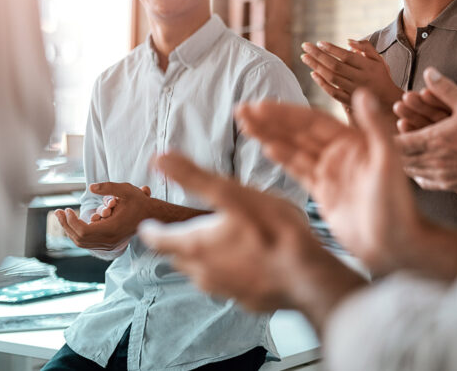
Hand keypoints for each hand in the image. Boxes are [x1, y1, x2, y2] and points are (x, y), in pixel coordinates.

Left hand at [55, 182, 154, 250]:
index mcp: (111, 229)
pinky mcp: (109, 245)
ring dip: (70, 230)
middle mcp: (108, 241)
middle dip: (66, 225)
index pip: (83, 231)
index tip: (66, 209)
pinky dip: (78, 233)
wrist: (153, 216)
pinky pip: (88, 242)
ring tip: (64, 217)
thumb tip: (90, 187)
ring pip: (82, 243)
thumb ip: (108, 188)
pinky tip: (75, 222)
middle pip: (79, 239)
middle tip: (58, 213)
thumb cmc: (140, 203)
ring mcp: (109, 245)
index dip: (71, 221)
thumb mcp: (126, 190)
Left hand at [139, 152, 365, 329]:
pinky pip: (226, 283)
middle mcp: (201, 272)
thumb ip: (194, 177)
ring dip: (203, 257)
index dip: (150, 230)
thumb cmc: (273, 232)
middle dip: (177, 242)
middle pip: (177, 257)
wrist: (308, 277)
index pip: (156, 239)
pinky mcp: (243, 299)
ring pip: (201, 272)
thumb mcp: (233, 194)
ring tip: (217, 242)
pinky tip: (246, 260)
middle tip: (187, 227)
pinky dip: (228, 270)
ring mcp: (223, 289)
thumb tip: (158, 158)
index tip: (148, 225)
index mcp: (194, 244)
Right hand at [234, 90, 424, 276]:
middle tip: (242, 110)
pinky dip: (282, 159)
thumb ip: (375, 126)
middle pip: (298, 132)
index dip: (286, 113)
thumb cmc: (397, 205)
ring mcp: (331, 173)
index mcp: (354, 141)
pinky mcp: (325, 193)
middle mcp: (340, 153)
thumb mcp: (387, 162)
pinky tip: (266, 148)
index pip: (312, 121)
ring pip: (294, 149)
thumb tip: (363, 93)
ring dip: (270, 136)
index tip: (261, 105)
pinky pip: (299, 171)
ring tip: (245, 124)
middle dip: (271, 120)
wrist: (396, 245)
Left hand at [300, 39, 402, 109]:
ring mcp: (354, 91)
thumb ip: (366, 47)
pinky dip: (322, 83)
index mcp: (368, 66)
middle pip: (335, 66)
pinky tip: (313, 73)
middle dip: (318, 55)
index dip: (332, 49)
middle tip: (305, 46)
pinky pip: (333, 93)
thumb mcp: (378, 59)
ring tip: (304, 57)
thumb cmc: (381, 76)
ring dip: (316, 67)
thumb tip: (348, 41)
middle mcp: (361, 78)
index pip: (346, 56)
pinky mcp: (349, 101)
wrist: (388, 101)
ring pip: (332, 78)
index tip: (319, 42)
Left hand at [393, 68, 456, 192]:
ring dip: (403, 161)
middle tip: (382, 142)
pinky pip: (425, 182)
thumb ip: (445, 88)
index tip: (377, 133)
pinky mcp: (450, 185)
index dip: (385, 138)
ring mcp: (441, 176)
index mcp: (434, 140)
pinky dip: (417, 174)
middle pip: (400, 159)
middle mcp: (434, 161)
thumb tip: (429, 72)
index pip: (398, 143)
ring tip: (395, 153)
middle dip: (392, 150)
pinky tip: (417, 167)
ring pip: (410, 172)